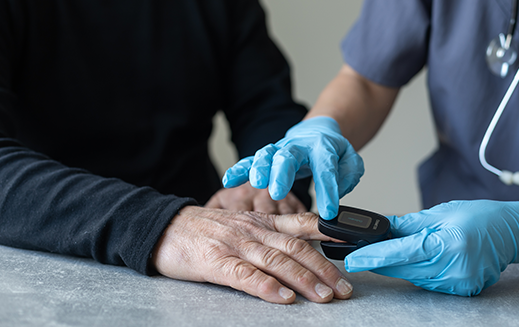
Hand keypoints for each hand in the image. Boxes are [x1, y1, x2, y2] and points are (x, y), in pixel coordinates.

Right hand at [152, 206, 353, 303]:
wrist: (164, 227)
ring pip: (275, 261)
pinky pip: (243, 275)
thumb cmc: (205, 230)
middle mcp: (253, 231)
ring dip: (303, 279)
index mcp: (261, 222)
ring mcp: (234, 245)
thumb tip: (299, 250)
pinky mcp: (214, 262)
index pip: (301, 224)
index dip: (329, 231)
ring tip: (323, 296)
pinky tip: (282, 297)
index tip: (353, 239)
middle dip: (324, 268)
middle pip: (295, 248)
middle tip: (344, 288)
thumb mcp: (242, 224)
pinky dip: (265, 286)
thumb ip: (270, 234)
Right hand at [222, 116, 363, 219]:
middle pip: (288, 157)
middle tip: (277, 191)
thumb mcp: (350, 162)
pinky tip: (229, 180)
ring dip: (259, 170)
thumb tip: (338, 194)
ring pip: (266, 156)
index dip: (328, 190)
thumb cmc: (331, 152)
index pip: (326, 168)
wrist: (317, 133)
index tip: (329, 211)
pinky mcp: (266, 158)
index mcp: (322, 148)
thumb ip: (348, 176)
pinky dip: (239, 170)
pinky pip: (250, 161)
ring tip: (256, 184)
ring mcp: (279, 151)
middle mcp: (297, 148)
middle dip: (281, 174)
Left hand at [345, 200, 518, 295]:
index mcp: (447, 243)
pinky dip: (420, 271)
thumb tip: (379, 229)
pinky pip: (428, 282)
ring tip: (411, 247)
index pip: (400, 252)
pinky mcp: (462, 290)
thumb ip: (406, 224)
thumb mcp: (439, 212)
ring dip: (402, 265)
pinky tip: (426, 258)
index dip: (373, 256)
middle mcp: (453, 267)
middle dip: (382, 260)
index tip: (352, 259)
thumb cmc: (479, 216)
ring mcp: (459, 283)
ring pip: (413, 277)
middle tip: (364, 251)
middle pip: (403, 269)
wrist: (512, 231)